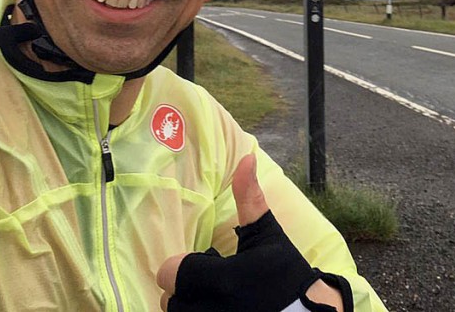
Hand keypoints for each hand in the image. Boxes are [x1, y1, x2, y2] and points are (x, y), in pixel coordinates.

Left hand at [157, 154, 343, 311]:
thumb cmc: (286, 274)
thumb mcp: (267, 234)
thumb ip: (250, 197)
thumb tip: (246, 157)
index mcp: (217, 280)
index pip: (168, 272)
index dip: (184, 265)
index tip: (207, 264)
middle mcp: (207, 308)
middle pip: (170, 296)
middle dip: (188, 287)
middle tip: (215, 282)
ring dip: (192, 302)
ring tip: (218, 297)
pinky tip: (223, 307)